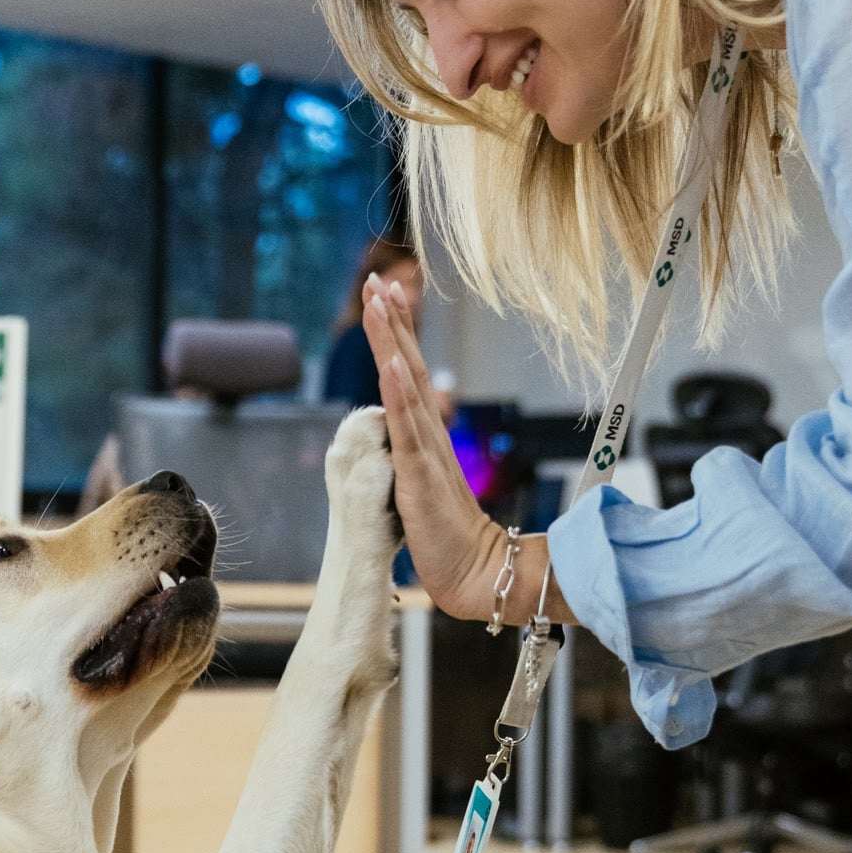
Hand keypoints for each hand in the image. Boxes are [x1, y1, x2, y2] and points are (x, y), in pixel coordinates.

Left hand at [361, 273, 504, 618]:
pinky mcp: (420, 472)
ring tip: (379, 301)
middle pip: (408, 365)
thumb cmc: (448, 538)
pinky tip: (389, 361)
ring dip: (392, 340)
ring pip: (406, 383)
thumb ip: (414, 461)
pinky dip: (398, 389)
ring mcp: (426, 450)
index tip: (384, 298)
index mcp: (427, 437)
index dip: (396, 335)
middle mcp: (428, 434)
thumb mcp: (423, 489)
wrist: (473, 571)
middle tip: (378, 281)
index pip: (408, 376)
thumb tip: (400, 445)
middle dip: (392, 321)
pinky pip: (407, 424)